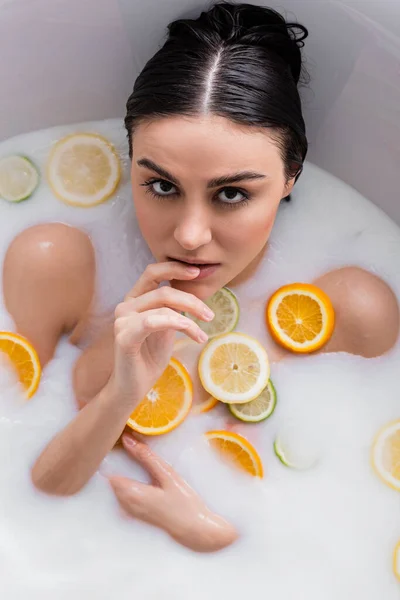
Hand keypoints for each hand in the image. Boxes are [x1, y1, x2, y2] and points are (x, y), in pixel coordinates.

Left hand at [108, 433, 237, 551]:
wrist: (195, 530)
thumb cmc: (183, 502)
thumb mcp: (167, 475)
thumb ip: (146, 457)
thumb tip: (127, 439)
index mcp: (131, 494)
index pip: (107, 472)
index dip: (110, 457)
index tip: (115, 444)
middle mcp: (126, 505)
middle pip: (111, 481)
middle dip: (116, 464)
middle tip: (124, 446)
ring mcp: (130, 512)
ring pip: (117, 489)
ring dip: (122, 475)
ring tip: (133, 458)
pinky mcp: (137, 515)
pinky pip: (123, 497)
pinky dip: (127, 485)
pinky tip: (140, 478)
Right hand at [111, 262, 213, 405]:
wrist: (133, 387)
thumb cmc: (150, 357)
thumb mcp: (167, 327)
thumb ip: (173, 308)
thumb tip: (195, 294)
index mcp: (134, 299)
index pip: (153, 272)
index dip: (175, 268)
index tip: (198, 272)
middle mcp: (125, 306)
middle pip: (164, 290)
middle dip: (192, 300)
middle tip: (210, 315)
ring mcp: (122, 320)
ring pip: (162, 305)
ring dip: (189, 316)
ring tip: (203, 333)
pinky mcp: (124, 336)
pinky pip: (154, 321)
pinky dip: (178, 324)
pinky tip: (194, 334)